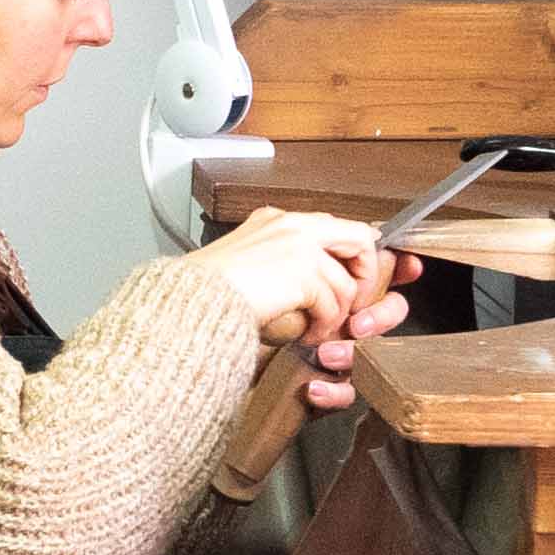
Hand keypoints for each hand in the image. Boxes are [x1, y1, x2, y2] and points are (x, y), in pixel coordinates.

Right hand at [187, 207, 413, 348]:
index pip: (332, 226)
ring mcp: (299, 246)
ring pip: (345, 282)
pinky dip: (324, 325)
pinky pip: (332, 303)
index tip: (352, 278)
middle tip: (352, 304)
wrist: (190, 302)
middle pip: (359, 240)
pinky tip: (307, 335)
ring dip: (337, 313)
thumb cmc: (203, 291)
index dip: (350, 255)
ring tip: (318, 330)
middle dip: (363, 276)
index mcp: (275, 219)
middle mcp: (292, 225)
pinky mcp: (302, 272)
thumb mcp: (243, 263)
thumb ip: (276, 262)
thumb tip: (301, 284)